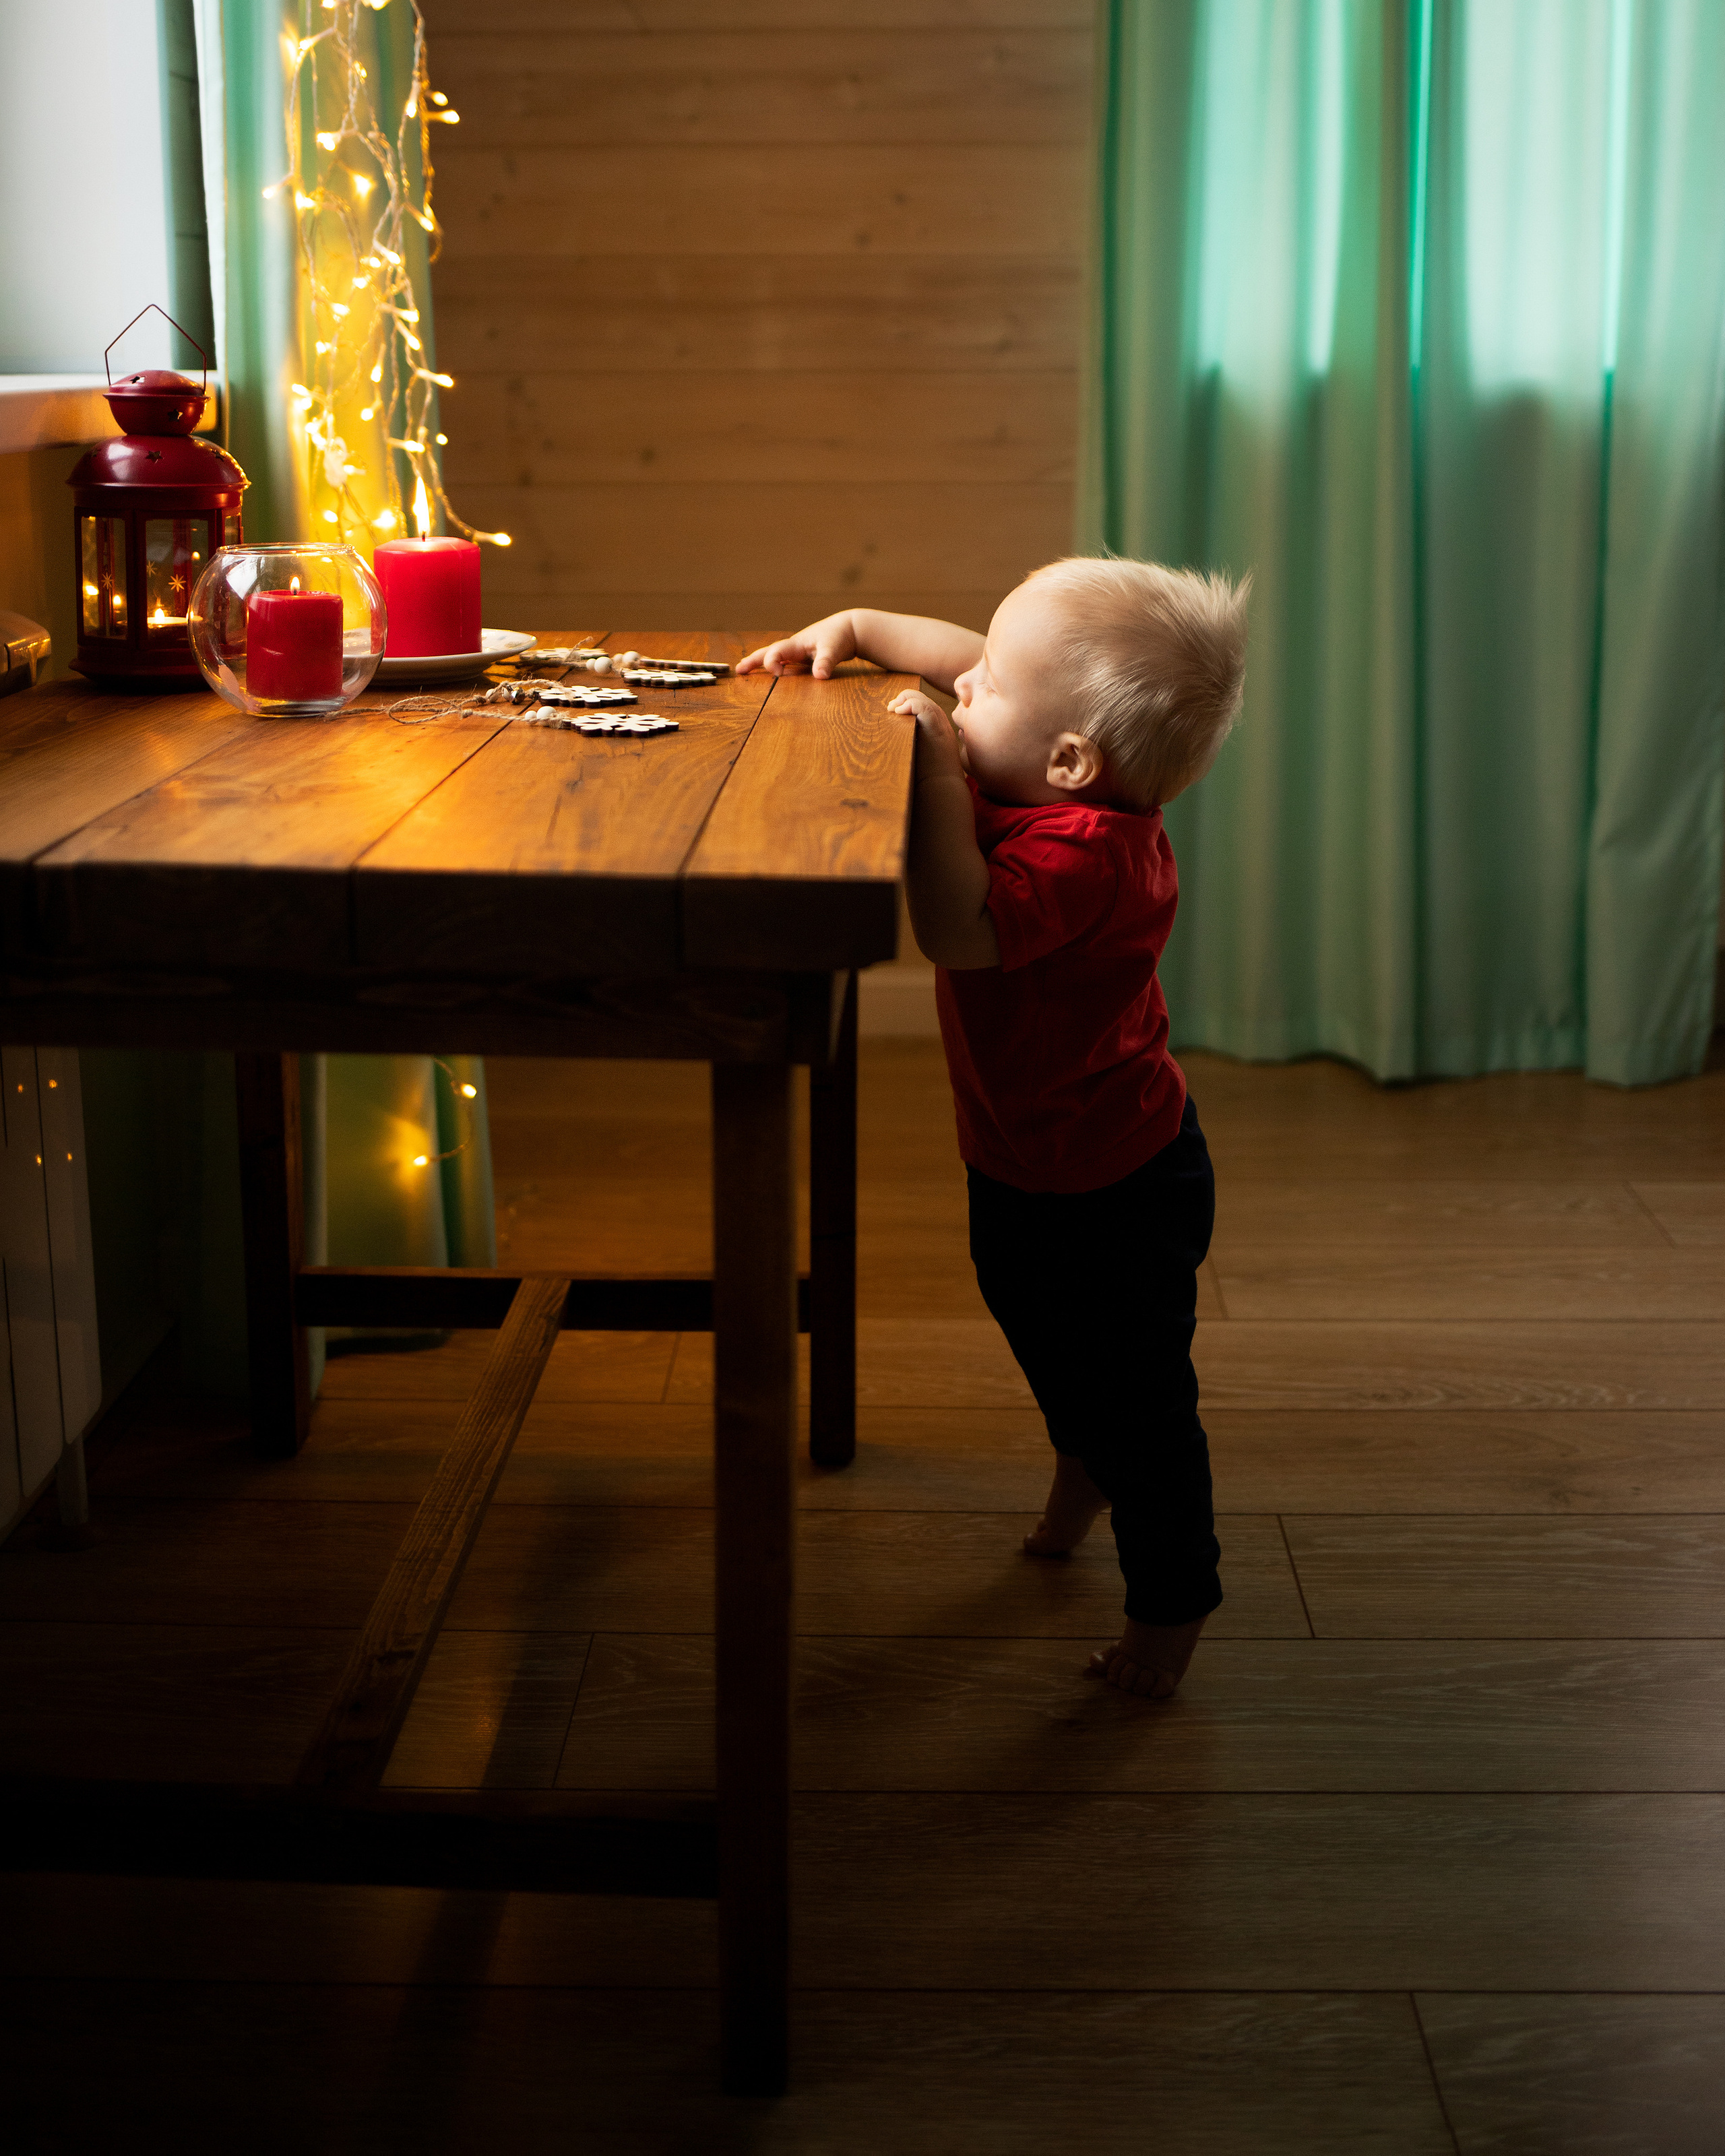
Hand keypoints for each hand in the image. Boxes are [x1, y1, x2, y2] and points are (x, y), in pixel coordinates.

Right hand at [736, 612, 857, 678]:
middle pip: (768, 652)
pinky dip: (775, 666)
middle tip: (738, 670)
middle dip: (753, 661)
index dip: (771, 662)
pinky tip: (774, 674)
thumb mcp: (834, 649)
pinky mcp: (804, 656)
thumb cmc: (840, 637)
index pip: (776, 652)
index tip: (776, 673)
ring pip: (775, 657)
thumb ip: (826, 662)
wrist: (850, 628)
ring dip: (761, 664)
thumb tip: (820, 676)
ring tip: (746, 672)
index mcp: (797, 644)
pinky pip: (785, 662)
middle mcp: (794, 647)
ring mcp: (798, 652)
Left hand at [889, 688, 967, 777]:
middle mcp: (942, 722)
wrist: (942, 788)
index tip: (895, 711)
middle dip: (903, 698)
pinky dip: (909, 705)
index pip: (924, 704)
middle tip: (890, 709)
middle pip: (922, 698)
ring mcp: (941, 725)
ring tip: (892, 710)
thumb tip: (900, 735)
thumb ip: (916, 741)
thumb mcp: (923, 754)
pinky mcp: (936, 729)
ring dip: (903, 700)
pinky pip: (923, 707)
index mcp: (940, 727)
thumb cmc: (931, 776)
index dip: (908, 702)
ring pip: (921, 699)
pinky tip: (898, 713)